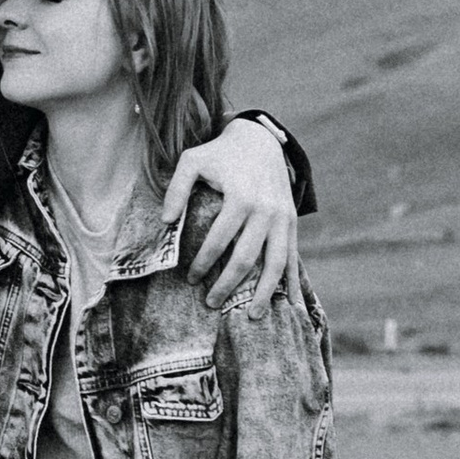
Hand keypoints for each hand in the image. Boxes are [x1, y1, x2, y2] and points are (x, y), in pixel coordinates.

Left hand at [168, 114, 297, 308]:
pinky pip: (294, 257)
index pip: (218, 241)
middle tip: (211, 303)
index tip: (190, 278)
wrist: (260, 141)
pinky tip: (291, 304)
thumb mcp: (192, 160)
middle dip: (228, 284)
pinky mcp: (292, 222)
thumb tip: (165, 222)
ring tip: (251, 316)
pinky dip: (293, 282)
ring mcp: (282, 218)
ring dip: (264, 293)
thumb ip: (176, 188)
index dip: (203, 262)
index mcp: (240, 198)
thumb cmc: (220, 154)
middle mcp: (265, 211)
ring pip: (276, 263)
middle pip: (247, 258)